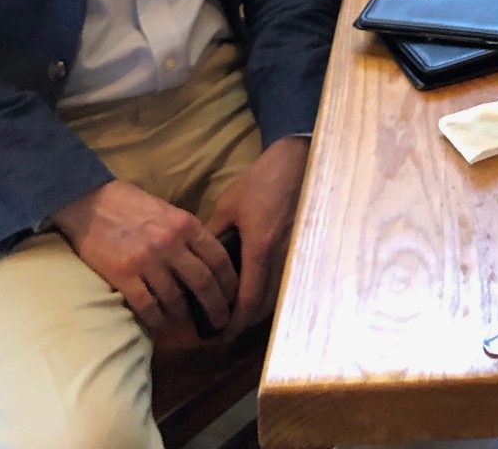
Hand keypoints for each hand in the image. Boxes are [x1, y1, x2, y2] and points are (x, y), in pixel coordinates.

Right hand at [52, 179, 236, 338]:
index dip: (231, 282)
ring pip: (177, 299)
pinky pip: (147, 306)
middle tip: (222, 322)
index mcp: (186, 224)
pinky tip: (162, 325)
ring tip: (192, 327)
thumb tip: (207, 260)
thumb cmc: (131, 205)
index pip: (219, 258)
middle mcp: (171, 243)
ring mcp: (148, 261)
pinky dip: (157, 319)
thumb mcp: (169, 212)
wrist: (90, 203)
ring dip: (186, 316)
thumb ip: (188, 234)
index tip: (236, 296)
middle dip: (217, 306)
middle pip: (204, 283)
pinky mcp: (123, 275)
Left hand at [203, 136, 309, 337]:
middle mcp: (281, 256)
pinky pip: (283, 281)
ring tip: (235, 313)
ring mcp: (295, 253)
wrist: (296, 162)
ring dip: (257, 309)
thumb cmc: (260, 181)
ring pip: (277, 295)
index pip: (249, 298)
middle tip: (223, 328)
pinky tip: (255, 291)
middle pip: (265, 304)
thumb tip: (196, 262)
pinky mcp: (300, 248)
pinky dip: (268, 293)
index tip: (219, 335)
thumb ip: (213, 236)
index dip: (234, 321)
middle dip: (244, 321)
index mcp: (260, 247)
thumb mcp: (228, 206)